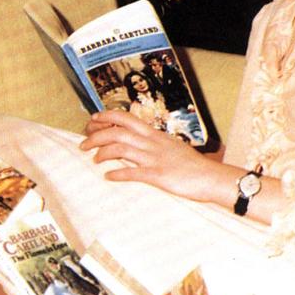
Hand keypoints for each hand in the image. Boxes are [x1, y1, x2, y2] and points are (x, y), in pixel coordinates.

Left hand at [82, 110, 225, 202]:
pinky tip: (109, 176)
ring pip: (121, 149)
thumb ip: (153, 143)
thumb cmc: (191, 164)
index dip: (107, 117)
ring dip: (103, 153)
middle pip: (118, 132)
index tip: (93, 120)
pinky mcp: (158, 175)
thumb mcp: (170, 147)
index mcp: (155, 135)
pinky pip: (133, 173)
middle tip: (84, 144)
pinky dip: (118, 174)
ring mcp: (154, 159)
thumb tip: (137, 142)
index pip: (126, 118)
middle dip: (96, 136)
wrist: (210, 177)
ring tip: (94, 159)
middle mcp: (152, 143)